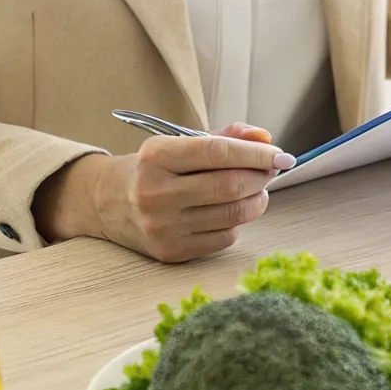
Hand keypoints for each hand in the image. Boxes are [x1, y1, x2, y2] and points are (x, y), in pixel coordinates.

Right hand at [34, 124, 291, 261]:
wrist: (108, 202)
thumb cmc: (156, 169)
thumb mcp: (181, 143)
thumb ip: (226, 138)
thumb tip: (266, 140)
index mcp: (157, 156)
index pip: (219, 153)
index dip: (258, 154)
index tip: (283, 156)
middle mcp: (155, 192)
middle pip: (231, 187)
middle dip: (261, 178)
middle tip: (270, 172)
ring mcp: (162, 226)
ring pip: (233, 215)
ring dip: (257, 201)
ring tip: (256, 191)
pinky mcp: (170, 251)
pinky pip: (224, 238)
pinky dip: (238, 223)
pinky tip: (230, 211)